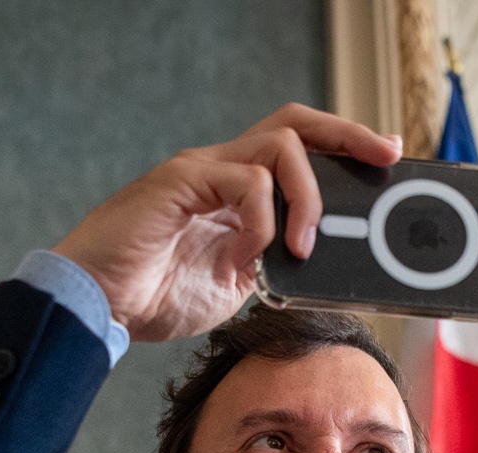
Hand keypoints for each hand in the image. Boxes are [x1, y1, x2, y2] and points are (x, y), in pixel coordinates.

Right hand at [53, 104, 400, 343]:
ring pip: (280, 147)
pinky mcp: (182, 181)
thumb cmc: (150, 296)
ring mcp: (202, 171)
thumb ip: (268, 267)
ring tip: (302, 246)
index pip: (297, 149)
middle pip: (296, 123)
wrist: (93, 304)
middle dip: (348, 135)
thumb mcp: (232, 287)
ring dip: (305, 198)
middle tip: (383, 156)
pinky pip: (245, 183)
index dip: (342, 148)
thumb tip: (314, 267)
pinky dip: (260, 222)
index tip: (384, 159)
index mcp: (233, 190)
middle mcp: (220, 168)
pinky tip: (244, 258)